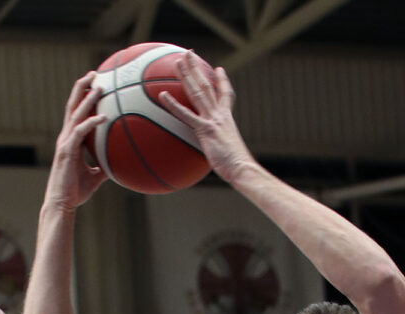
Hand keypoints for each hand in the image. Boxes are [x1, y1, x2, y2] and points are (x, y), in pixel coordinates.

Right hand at [44, 71, 109, 211]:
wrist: (63, 204)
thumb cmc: (76, 192)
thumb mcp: (95, 176)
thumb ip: (105, 166)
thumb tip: (120, 164)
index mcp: (71, 140)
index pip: (76, 113)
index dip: (83, 97)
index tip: (94, 83)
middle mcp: (66, 137)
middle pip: (73, 106)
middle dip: (82, 88)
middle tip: (94, 73)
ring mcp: (65, 143)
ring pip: (75, 114)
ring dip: (87, 99)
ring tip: (99, 86)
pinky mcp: (67, 152)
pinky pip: (80, 132)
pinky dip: (91, 123)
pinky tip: (104, 117)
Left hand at [158, 52, 255, 183]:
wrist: (242, 168)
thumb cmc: (238, 166)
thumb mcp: (231, 154)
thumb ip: (221, 148)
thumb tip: (219, 157)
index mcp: (227, 119)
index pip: (225, 95)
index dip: (222, 81)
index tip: (218, 69)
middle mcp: (220, 115)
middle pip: (207, 85)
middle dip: (197, 68)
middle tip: (190, 54)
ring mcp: (212, 121)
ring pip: (198, 92)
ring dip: (186, 76)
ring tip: (177, 61)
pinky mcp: (205, 130)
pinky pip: (186, 115)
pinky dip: (173, 105)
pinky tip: (161, 95)